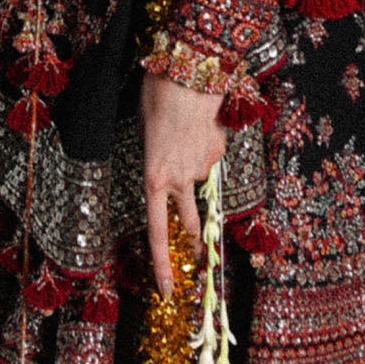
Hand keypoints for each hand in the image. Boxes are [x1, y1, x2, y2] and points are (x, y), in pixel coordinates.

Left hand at [140, 71, 225, 297]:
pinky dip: (206, 142)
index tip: (168, 292)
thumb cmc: (157, 95)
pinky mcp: (219, 151)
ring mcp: (203, 167)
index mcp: (153, 178)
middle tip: (197, 256)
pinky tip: (200, 120)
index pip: (157, 233)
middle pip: (190, 222)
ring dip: (195, 164)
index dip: (163, 264)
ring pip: (200, 178)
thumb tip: (169, 164)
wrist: (190, 71)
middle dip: (193, 241)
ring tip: (187, 129)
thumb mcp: (144, 128)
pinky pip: (211, 154)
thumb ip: (154, 154)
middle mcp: (179, 180)